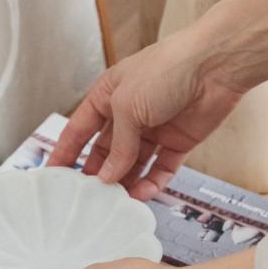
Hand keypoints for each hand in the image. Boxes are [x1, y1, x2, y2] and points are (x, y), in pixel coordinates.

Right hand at [47, 27, 245, 198]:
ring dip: (125, 182)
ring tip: (115, 203)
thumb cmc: (166, 70)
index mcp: (108, 95)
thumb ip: (117, 145)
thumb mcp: (127, 106)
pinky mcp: (178, 141)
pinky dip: (152, 182)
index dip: (66, 152)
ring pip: (133, 163)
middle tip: (88, 198)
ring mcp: (154, 128)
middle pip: (106, 150)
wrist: (214, 65)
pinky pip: (161, 168)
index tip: (53, 176)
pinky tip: (143, 194)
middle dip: (98, 173)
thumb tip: (108, 176)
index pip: (79, 128)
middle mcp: (129, 113)